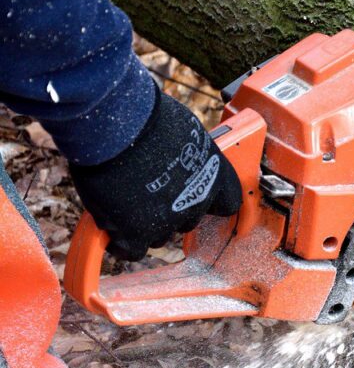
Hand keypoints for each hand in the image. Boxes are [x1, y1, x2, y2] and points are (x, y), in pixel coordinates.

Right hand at [69, 90, 241, 260]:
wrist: (115, 127)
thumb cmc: (146, 117)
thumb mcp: (184, 132)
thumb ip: (187, 155)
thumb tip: (179, 158)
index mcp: (216, 175)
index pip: (228, 202)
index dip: (211, 201)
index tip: (200, 198)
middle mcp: (198, 201)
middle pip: (188, 219)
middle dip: (171, 210)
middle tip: (148, 190)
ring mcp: (169, 220)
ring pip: (159, 235)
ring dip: (144, 223)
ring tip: (123, 199)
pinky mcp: (137, 233)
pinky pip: (132, 250)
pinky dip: (121, 242)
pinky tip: (112, 227)